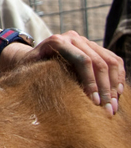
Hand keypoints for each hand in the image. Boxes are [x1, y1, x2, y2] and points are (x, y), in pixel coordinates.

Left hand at [1, 30, 125, 114]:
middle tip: (108, 109)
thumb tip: (63, 102)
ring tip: (113, 105)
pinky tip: (117, 93)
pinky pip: (114, 60)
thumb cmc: (30, 69)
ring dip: (114, 85)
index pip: (83, 61)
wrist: (32, 57)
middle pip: (99, 62)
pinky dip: (118, 77)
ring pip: (110, 61)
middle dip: (105, 89)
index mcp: (57, 41)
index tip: (95, 103)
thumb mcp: (31, 73)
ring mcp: (85, 41)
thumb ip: (43, 80)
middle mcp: (73, 37)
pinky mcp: (94, 47)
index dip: (91, 83)